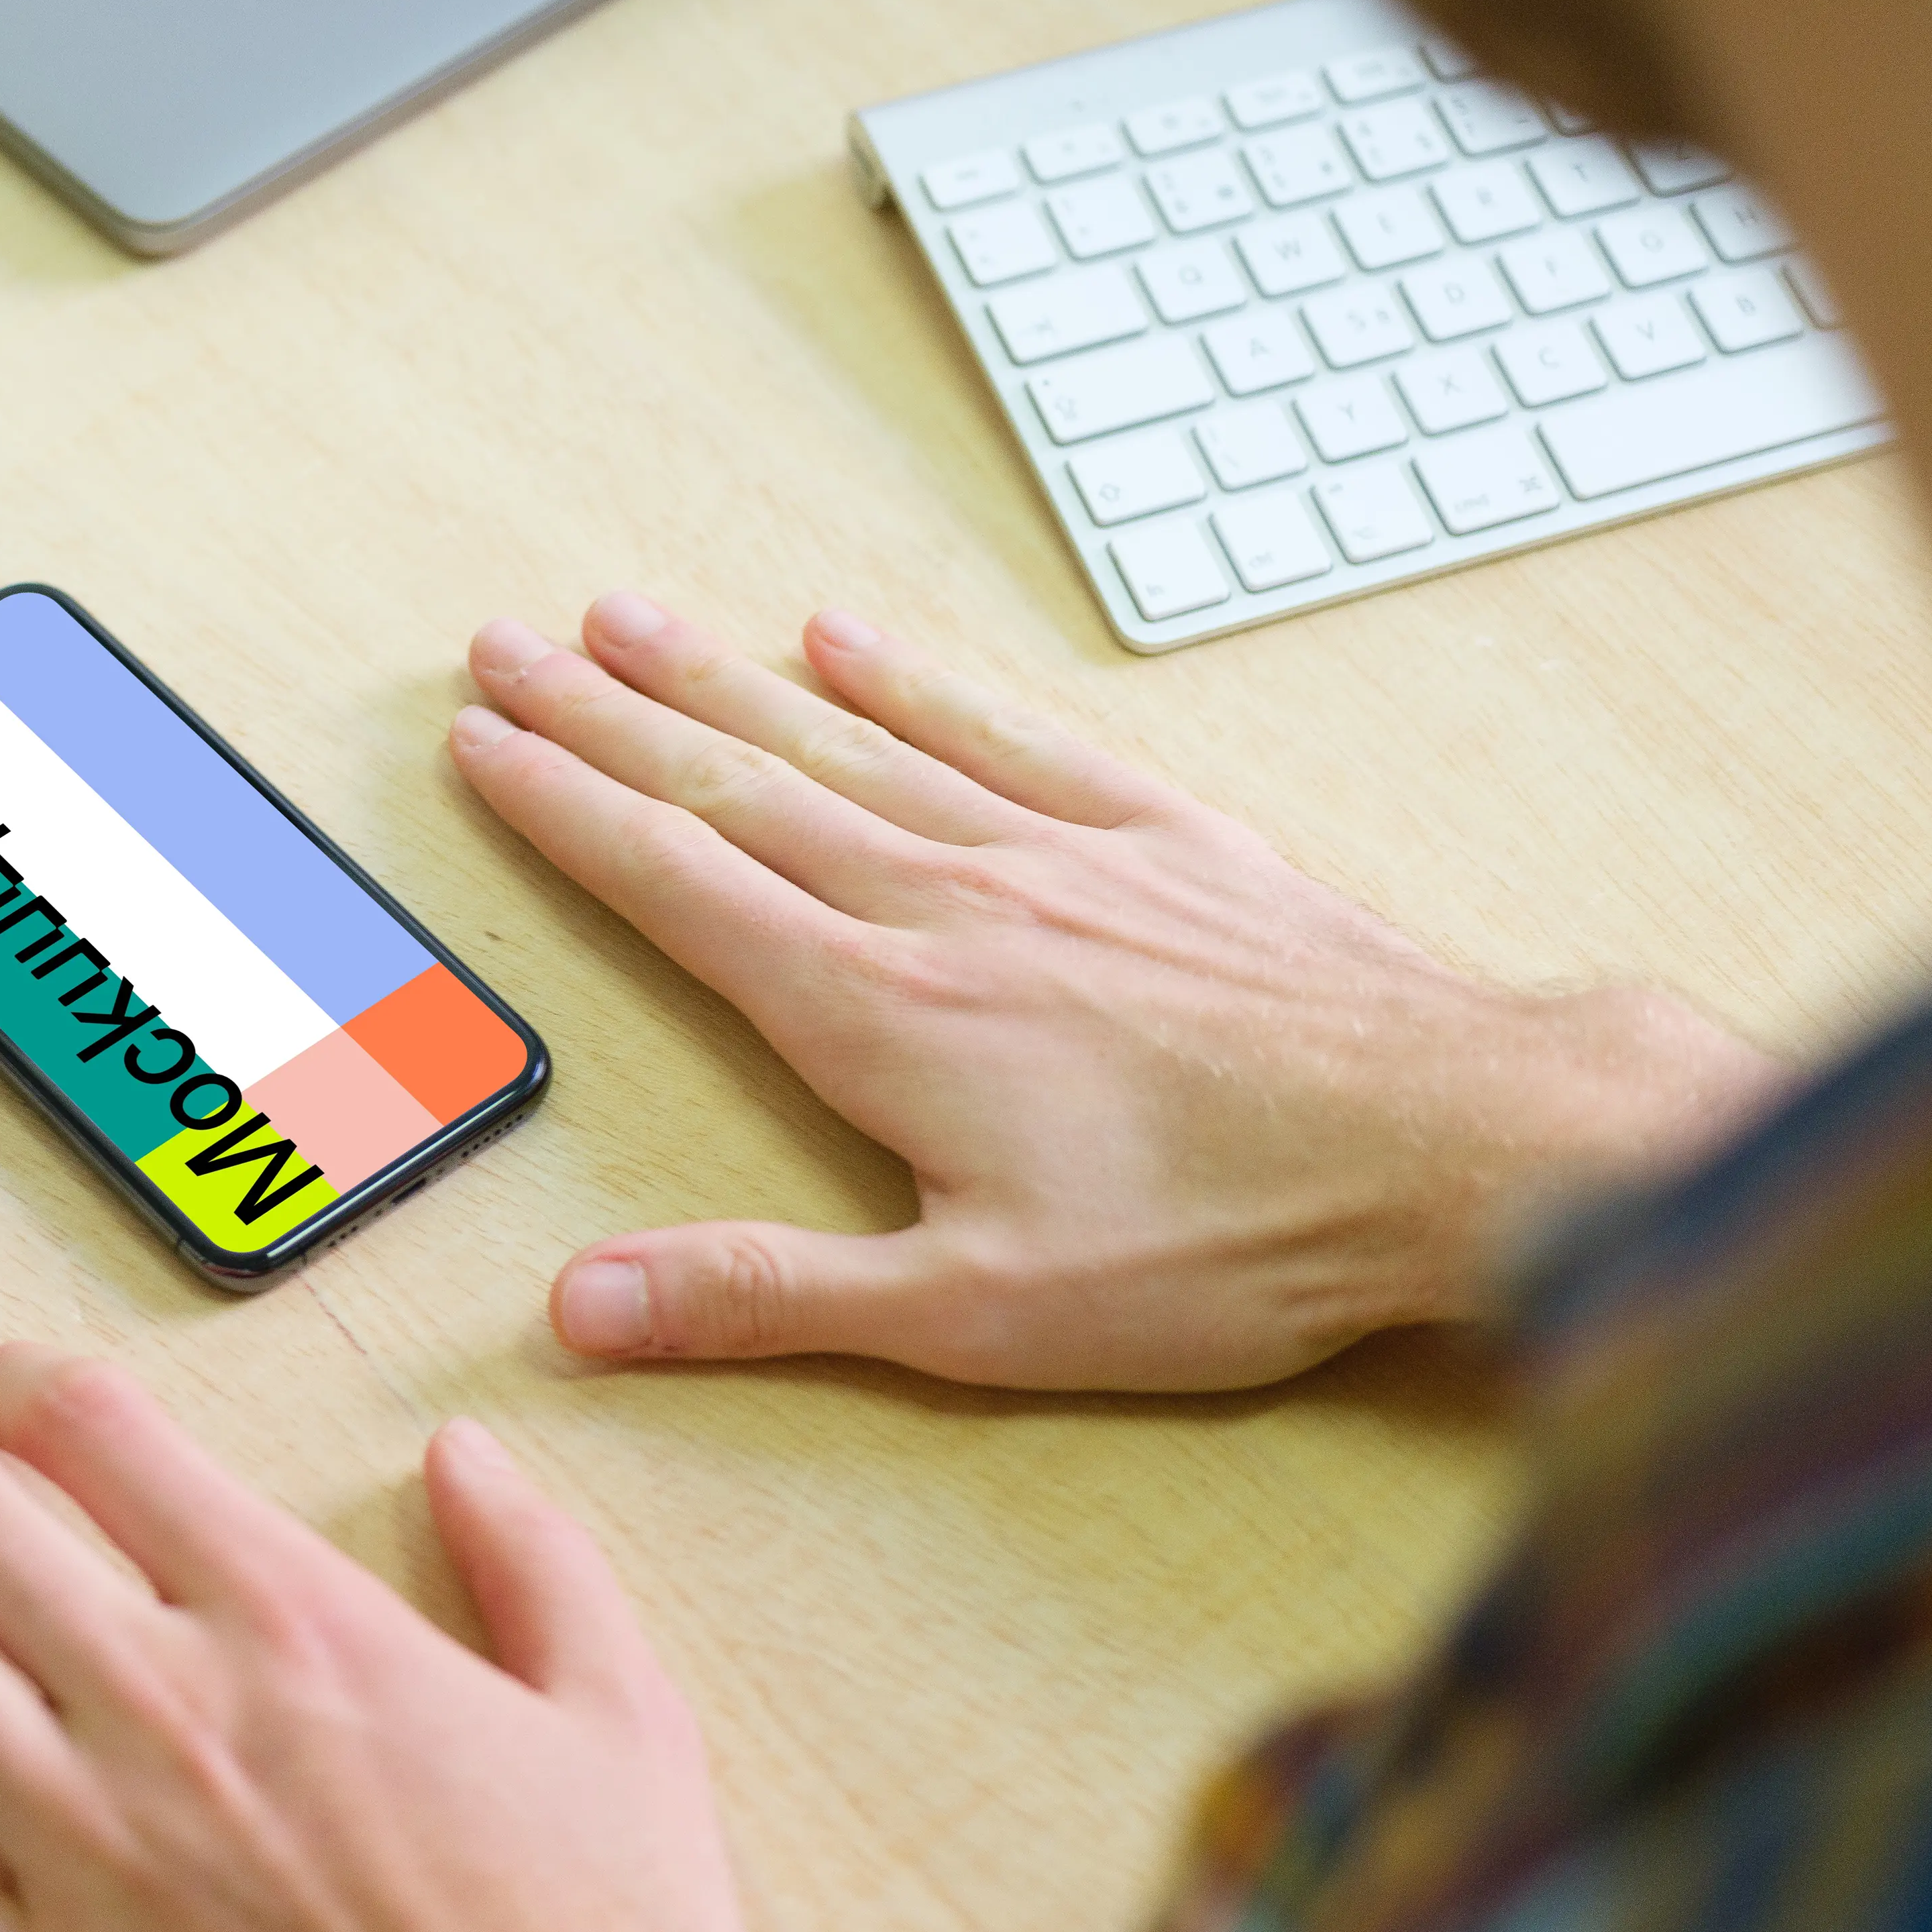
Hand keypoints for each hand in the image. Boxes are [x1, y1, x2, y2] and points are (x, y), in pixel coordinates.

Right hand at [450, 596, 1785, 1391]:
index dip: (565, 811)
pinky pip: (997, 731)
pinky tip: (843, 635)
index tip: (481, 743)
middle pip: (734, 786)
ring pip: (844, 739)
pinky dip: (909, 678)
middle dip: (605, 716)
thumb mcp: (977, 1313)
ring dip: (721, 677)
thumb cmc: (1226, 1245)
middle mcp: (944, 903)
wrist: (1450, 1141)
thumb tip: (580, 1308)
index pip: (677, 884)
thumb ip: (767, 1297)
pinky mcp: (1154, 836)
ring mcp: (1052, 853)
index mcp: (879, 1015)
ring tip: (628, 618)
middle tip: (505, 644)